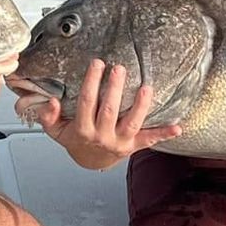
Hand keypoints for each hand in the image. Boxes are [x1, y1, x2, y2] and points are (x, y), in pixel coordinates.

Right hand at [25, 59, 181, 170]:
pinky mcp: (133, 146)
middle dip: (114, 88)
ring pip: (131, 124)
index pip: (87, 102)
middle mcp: (102, 137)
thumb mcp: (55, 131)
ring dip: (140, 106)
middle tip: (118, 68)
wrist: (89, 162)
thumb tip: (52, 101)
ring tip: (146, 88)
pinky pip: (149, 140)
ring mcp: (120, 143)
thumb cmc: (75, 139)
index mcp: (82, 130)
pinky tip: (177, 128)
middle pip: (109, 110)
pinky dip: (163, 134)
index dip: (91, 82)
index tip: (97, 63)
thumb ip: (48, 116)